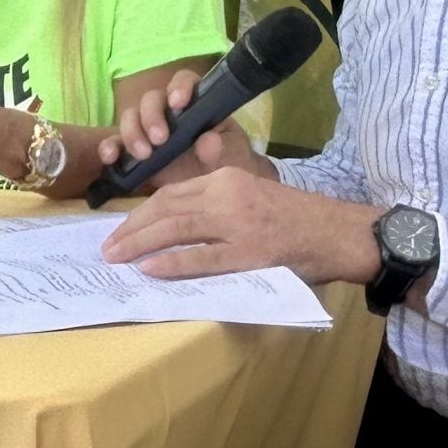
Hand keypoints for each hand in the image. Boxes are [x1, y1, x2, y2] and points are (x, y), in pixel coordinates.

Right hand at [92, 69, 255, 193]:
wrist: (215, 194)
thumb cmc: (228, 167)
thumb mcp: (235, 161)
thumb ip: (226, 151)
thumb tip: (209, 140)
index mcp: (197, 105)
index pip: (185, 81)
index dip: (180, 86)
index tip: (178, 102)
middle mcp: (169, 113)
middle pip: (151, 99)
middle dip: (151, 116)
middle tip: (160, 140)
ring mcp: (148, 131)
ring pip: (130, 117)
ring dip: (132, 132)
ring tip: (144, 155)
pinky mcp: (134, 152)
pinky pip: (115, 144)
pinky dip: (109, 147)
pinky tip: (110, 158)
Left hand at [102, 168, 385, 285]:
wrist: (339, 232)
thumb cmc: (295, 219)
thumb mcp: (251, 195)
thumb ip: (217, 203)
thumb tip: (173, 224)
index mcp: (226, 179)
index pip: (171, 194)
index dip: (140, 212)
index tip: (120, 229)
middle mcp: (227, 196)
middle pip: (166, 209)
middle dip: (132, 229)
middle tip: (108, 248)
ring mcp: (239, 225)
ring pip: (177, 230)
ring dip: (140, 244)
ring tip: (116, 258)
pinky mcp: (251, 253)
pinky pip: (204, 258)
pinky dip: (174, 262)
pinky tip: (150, 268)